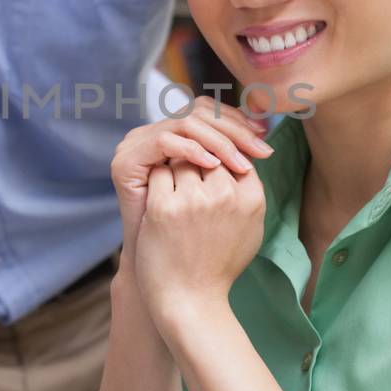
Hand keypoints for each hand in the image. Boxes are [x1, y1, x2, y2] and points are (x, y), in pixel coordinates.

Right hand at [110, 95, 271, 264]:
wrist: (169, 278)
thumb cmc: (197, 239)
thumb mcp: (218, 194)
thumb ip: (231, 167)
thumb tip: (264, 140)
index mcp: (172, 139)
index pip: (208, 111)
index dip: (237, 123)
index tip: (264, 139)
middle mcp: (152, 135)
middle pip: (199, 111)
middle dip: (235, 130)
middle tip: (261, 148)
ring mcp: (135, 146)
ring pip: (185, 122)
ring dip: (218, 140)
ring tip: (240, 162)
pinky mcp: (126, 161)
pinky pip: (165, 141)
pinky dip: (191, 149)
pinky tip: (213, 165)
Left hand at [132, 156, 267, 326]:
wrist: (190, 302)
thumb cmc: (218, 267)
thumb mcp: (249, 230)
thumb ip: (248, 195)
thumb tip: (241, 161)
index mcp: (250, 200)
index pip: (236, 156)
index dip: (220, 163)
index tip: (209, 179)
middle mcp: (225, 196)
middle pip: (208, 153)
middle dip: (197, 163)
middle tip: (188, 185)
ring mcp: (193, 200)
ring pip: (182, 158)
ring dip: (175, 170)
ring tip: (174, 195)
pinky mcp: (163, 207)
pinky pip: (159, 173)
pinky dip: (157, 182)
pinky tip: (157, 200)